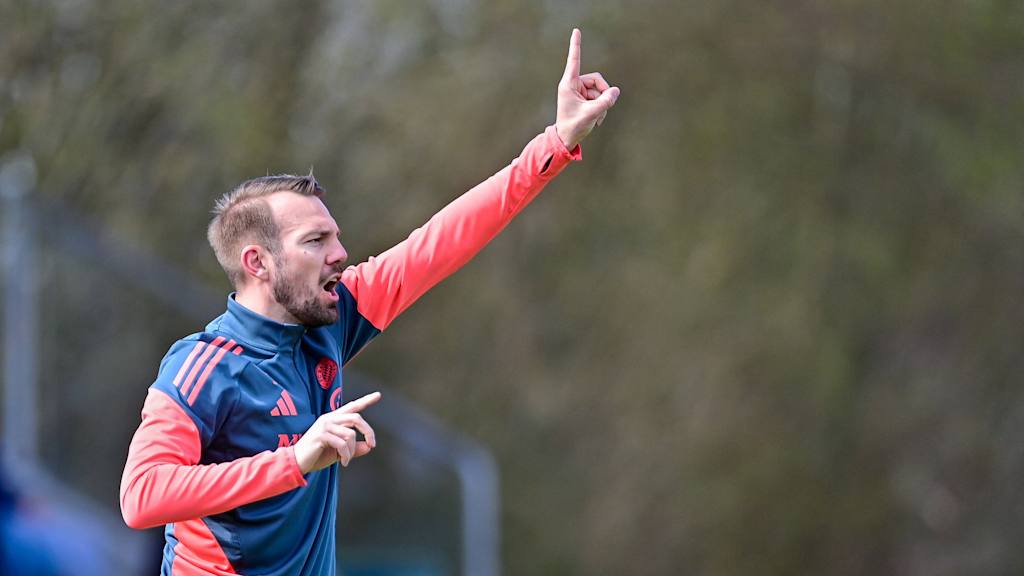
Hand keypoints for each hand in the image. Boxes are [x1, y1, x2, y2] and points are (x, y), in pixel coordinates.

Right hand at [293, 391, 379, 473]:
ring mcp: (324, 426)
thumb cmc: (317, 456)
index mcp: (333, 419)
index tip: (378, 395)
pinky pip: (342, 444)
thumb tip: (368, 447)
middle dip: (368, 431)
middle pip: (356, 418)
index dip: (366, 401)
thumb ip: (353, 449)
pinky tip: (343, 462)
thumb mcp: (339, 452)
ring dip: (352, 450)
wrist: (297, 463)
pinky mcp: (321, 435)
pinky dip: (346, 455)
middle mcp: (329, 418)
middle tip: (372, 445)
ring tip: (346, 459)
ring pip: (350, 434)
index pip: (352, 407)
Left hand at [555, 28, 620, 149]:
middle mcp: (573, 85)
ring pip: (599, 90)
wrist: (567, 139)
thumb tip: (616, 91)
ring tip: (597, 116)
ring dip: (602, 103)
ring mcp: (579, 92)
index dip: (576, 45)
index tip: (576, 30)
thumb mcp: (592, 114)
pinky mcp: (584, 98)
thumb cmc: (573, 126)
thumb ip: (606, 102)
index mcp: (569, 84)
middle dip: (603, 93)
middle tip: (604, 107)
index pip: (574, 60)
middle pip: (596, 80)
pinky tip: (597, 118)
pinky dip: (601, 107)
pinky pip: (599, 97)